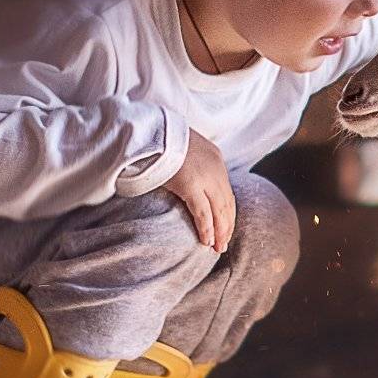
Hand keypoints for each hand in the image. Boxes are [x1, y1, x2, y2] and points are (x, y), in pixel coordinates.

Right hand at [162, 129, 235, 251]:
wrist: (150, 130)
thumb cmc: (160, 139)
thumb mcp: (183, 148)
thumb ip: (191, 164)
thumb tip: (185, 181)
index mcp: (215, 158)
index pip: (227, 192)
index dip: (227, 212)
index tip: (226, 228)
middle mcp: (215, 169)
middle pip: (227, 204)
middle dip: (226, 226)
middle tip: (224, 245)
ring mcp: (205, 177)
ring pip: (219, 211)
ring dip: (220, 232)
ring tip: (218, 248)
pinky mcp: (191, 185)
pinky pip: (203, 213)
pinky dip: (206, 229)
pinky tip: (207, 241)